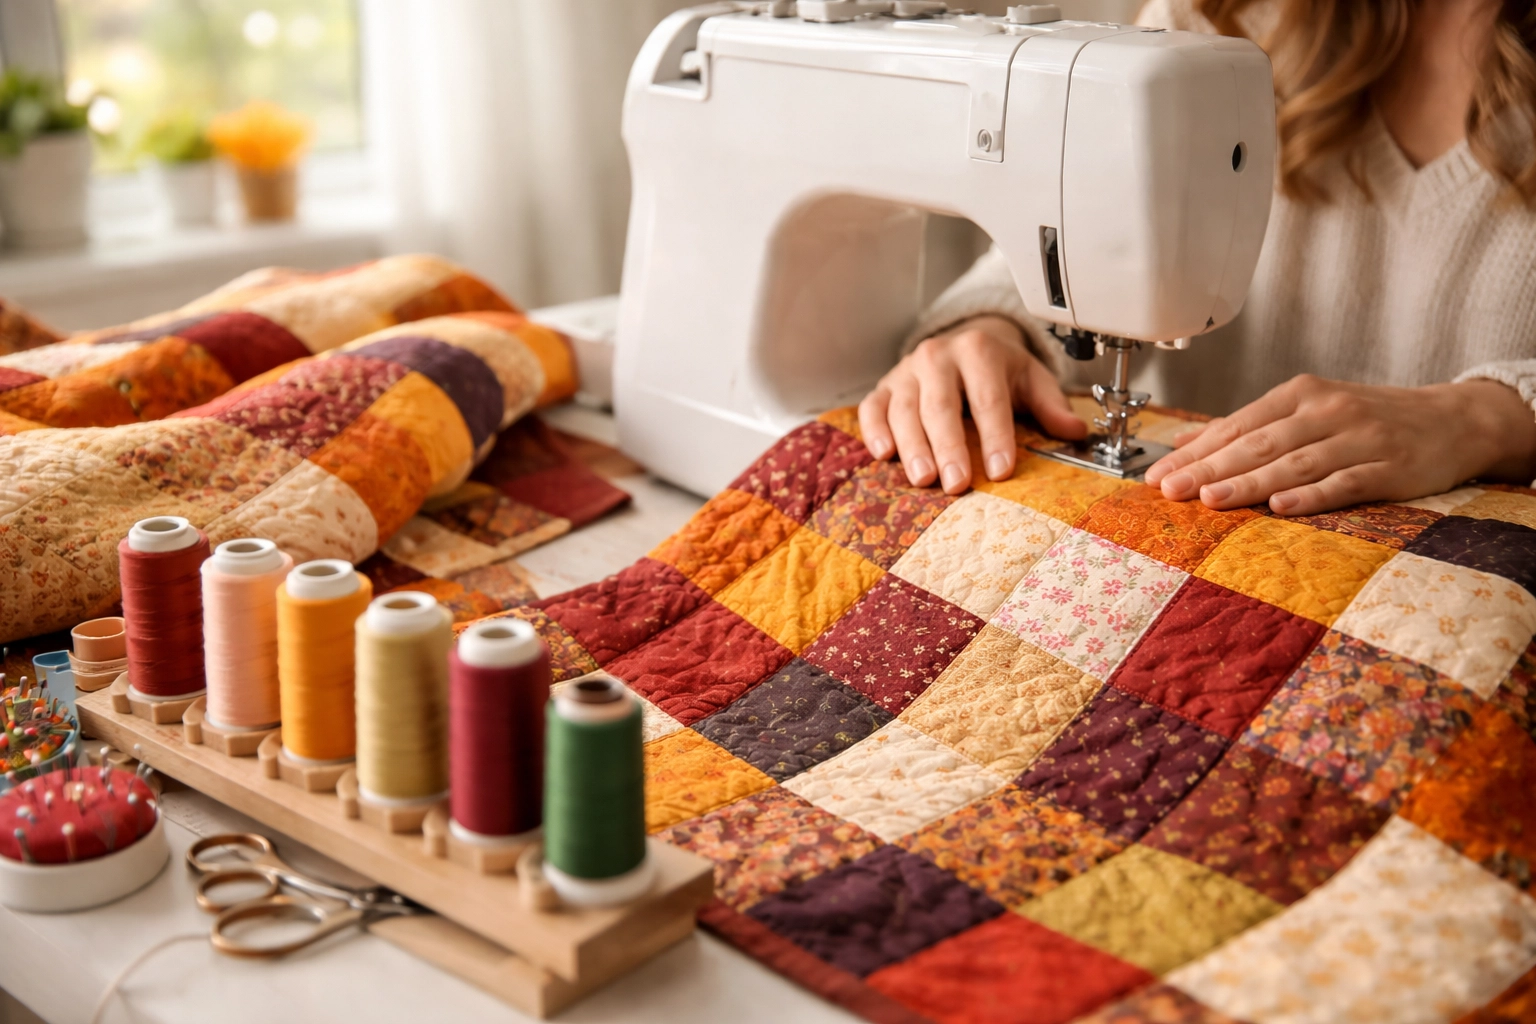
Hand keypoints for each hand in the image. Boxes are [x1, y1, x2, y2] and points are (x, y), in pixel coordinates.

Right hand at [858, 316, 1086, 494]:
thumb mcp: (1030, 378)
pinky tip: (884, 454)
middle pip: (941, 405)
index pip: (988, 397)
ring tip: (923, 478)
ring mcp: (906, 371)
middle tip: (955, 482)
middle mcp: (938, 356)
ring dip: (912, 446)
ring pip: (904, 409)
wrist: (963, 341)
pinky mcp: (884, 385)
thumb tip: (1076, 431)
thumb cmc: (998, 369)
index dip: (995, 435)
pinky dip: (874, 430)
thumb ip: (1051, 405)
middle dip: (948, 446)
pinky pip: (873, 408)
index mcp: (979, 350)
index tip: (1000, 470)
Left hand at [1144, 374, 1535, 514]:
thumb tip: (1183, 440)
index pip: (1237, 424)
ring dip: (1250, 483)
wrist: (1453, 421)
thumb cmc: (1367, 419)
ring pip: (1295, 462)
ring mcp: (1360, 438)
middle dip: (1210, 468)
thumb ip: (1245, 427)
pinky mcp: (1389, 467)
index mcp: (1301, 394)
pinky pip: (1344, 482)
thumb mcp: (1306, 410)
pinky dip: (1311, 494)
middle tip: (1170, 490)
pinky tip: (1280, 507)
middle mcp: (1327, 410)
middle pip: (1259, 443)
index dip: (1196, 451)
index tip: (1157, 475)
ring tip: (1211, 500)